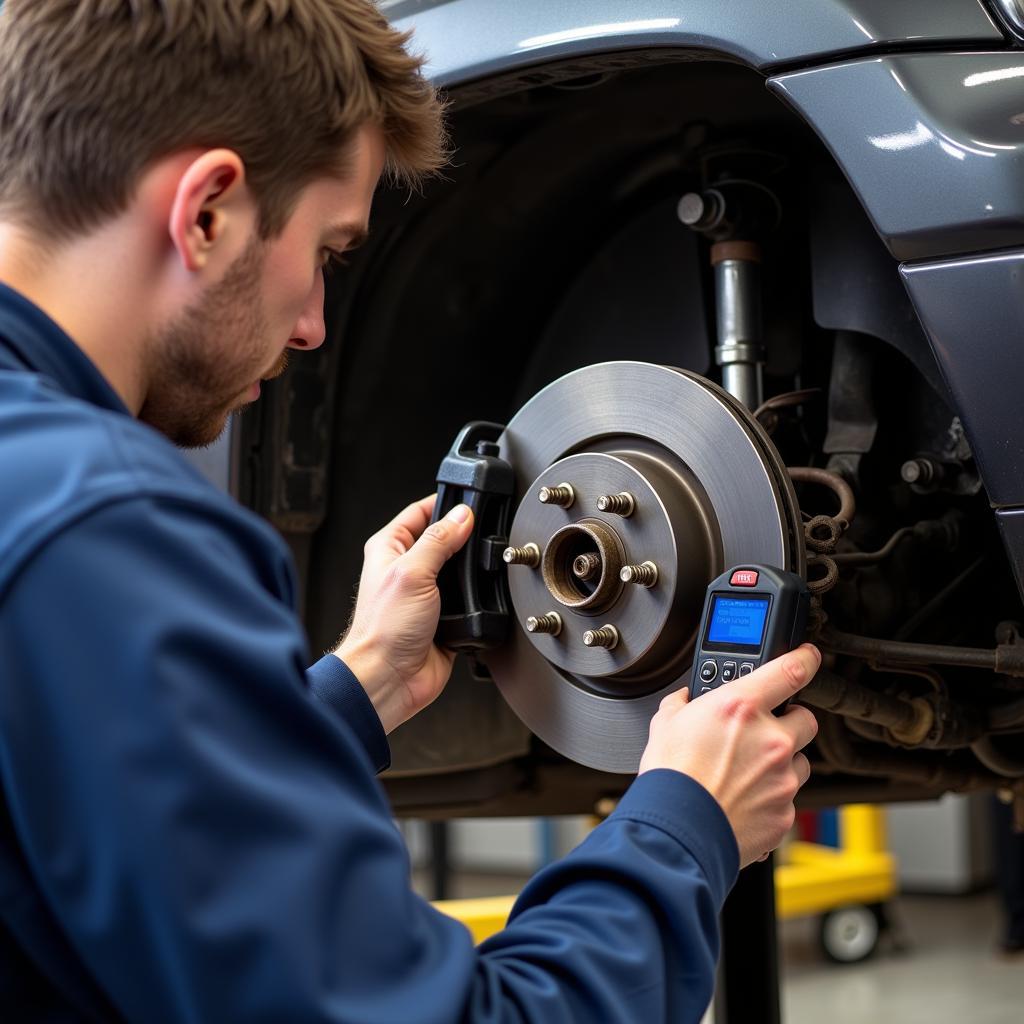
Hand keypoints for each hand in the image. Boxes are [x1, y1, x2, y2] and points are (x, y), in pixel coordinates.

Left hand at [332, 495, 473, 733]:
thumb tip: (462, 516)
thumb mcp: (412, 573)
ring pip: (460, 571)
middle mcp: (407, 570)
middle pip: (444, 540)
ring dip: (472, 571)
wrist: (388, 679)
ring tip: (482, 567)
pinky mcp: (444, 619)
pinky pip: (469, 601)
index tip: (469, 502)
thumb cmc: (382, 631)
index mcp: (390, 549)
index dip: (443, 504)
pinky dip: (478, 600)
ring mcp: (426, 595)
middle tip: (482, 534)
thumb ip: (438, 540)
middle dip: (465, 538)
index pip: (420, 512)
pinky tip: (482, 598)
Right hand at [639, 644, 820, 867]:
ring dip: (782, 763)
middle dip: (789, 722)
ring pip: (800, 761)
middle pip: (805, 718)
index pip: (791, 670)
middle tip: (765, 731)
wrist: (677, 830)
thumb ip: (684, 703)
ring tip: (749, 773)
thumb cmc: (671, 777)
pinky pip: (788, 798)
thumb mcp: (666, 722)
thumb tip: (687, 699)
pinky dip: (771, 798)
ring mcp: (783, 778)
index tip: (810, 657)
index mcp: (742, 707)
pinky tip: (744, 800)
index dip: (806, 658)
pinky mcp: (785, 812)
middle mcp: (771, 740)